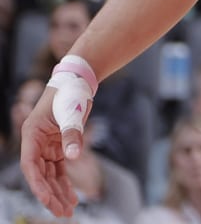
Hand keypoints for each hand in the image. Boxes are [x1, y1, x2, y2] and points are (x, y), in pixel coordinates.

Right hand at [21, 82, 79, 217]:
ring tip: (68, 210)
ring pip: (50, 176)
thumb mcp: (72, 112)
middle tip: (62, 213)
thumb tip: (74, 156)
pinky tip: (72, 197)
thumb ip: (72, 135)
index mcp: (31, 135)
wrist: (78, 81)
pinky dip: (65, 183)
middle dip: (50, 195)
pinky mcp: (59, 146)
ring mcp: (47, 146)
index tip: (48, 199)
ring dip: (58, 193)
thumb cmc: (70, 92)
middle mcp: (35, 143)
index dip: (38, 184)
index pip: (30, 165)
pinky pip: (60, 170)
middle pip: (40, 175)